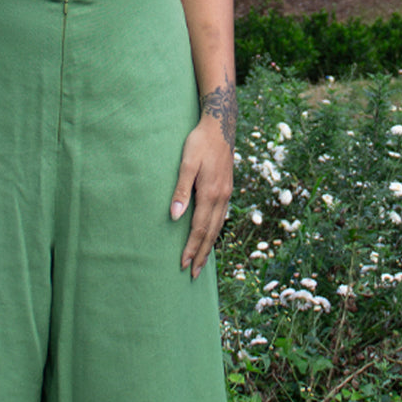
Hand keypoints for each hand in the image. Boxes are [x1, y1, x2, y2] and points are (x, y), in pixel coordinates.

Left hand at [170, 115, 232, 278]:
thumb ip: (180, 190)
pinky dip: (214, 233)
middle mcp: (221, 198)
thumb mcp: (186, 163)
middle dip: (201, 255)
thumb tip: (175, 217)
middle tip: (193, 275)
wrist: (220, 126)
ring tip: (201, 263)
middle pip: (210, 233)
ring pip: (217, 227)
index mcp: (210, 193)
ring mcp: (226, 195)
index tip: (184, 264)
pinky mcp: (226, 191)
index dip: (191, 248)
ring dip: (209, 247)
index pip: (199, 228)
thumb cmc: (199, 143)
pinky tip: (209, 239)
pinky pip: (220, 218)